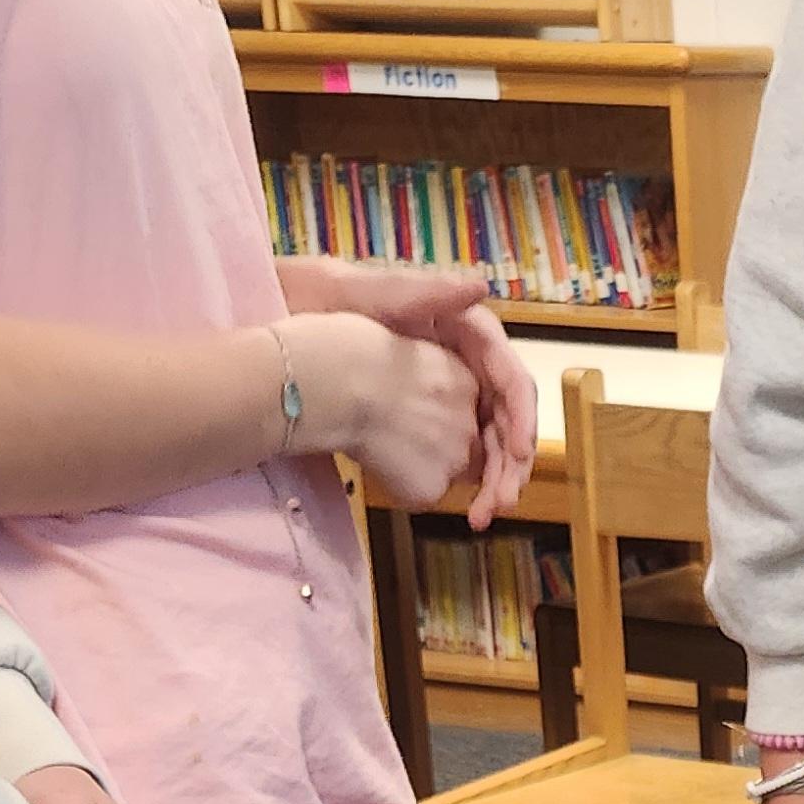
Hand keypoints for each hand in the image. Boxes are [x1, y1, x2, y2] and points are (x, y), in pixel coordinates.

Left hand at [282, 261, 534, 526]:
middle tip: (501, 502)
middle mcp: (466, 364)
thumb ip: (424, 293)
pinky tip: (465, 510)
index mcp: (463, 332)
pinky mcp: (431, 421)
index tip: (518, 453)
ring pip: (490, 444)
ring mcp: (450, 395)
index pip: (512, 378)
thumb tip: (480, 287)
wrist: (281, 341)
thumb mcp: (366, 294)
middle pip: (507, 419)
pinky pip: (465, 457)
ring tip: (483, 516)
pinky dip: (471, 485)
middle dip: (511, 464)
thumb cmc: (317, 309)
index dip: (522, 417)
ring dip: (495, 482)